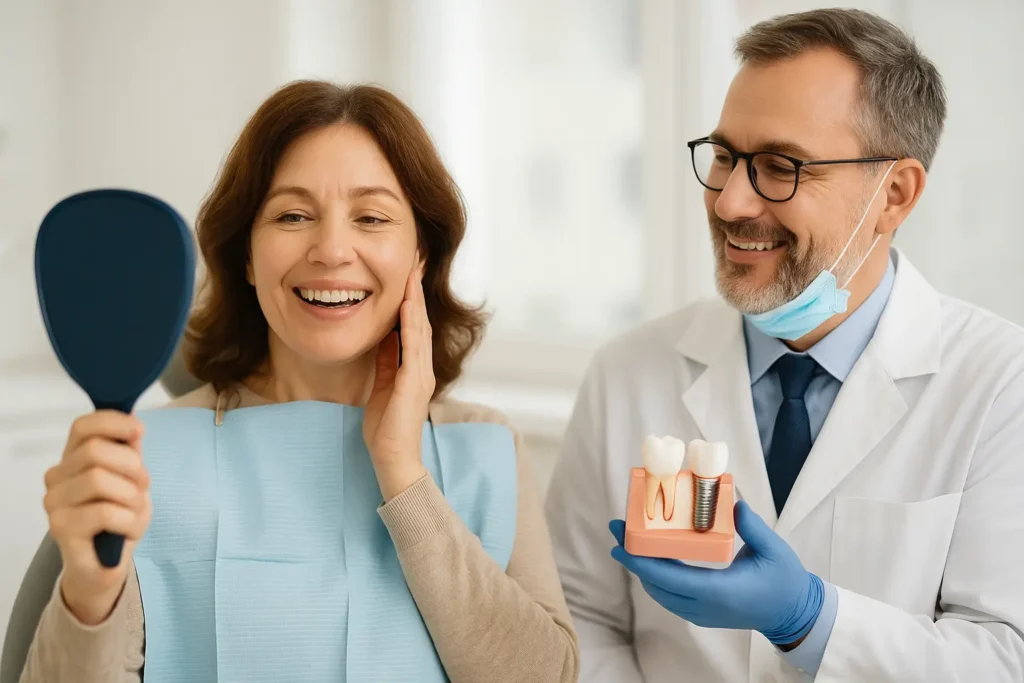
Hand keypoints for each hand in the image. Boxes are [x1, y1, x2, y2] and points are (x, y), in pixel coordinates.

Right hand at [44, 411, 151, 624]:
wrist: (107, 563)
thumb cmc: (119, 517)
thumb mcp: (132, 479)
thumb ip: (130, 452)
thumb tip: (134, 426)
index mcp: (73, 459)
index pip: (83, 426)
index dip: (114, 423)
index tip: (139, 432)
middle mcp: (57, 477)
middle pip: (95, 451)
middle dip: (132, 467)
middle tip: (142, 487)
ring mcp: (55, 503)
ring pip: (98, 479)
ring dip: (131, 495)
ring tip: (134, 510)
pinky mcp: (61, 528)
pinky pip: (104, 512)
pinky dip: (128, 519)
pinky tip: (128, 528)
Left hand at [364, 259, 433, 500]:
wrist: (392, 459)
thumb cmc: (385, 429)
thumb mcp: (382, 386)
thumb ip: (387, 362)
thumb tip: (385, 336)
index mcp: (413, 368)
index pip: (414, 326)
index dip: (411, 299)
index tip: (407, 274)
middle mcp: (422, 368)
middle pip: (421, 321)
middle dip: (416, 291)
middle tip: (415, 261)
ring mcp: (421, 375)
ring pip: (420, 329)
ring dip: (416, 300)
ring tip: (412, 274)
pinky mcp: (414, 384)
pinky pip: (413, 348)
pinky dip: (411, 325)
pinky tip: (407, 306)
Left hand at [610, 500, 823, 644]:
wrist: (793, 614)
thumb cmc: (785, 580)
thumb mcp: (774, 549)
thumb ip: (752, 527)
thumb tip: (733, 502)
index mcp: (719, 591)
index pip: (669, 578)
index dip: (641, 562)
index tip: (620, 545)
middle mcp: (704, 607)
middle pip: (656, 585)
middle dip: (633, 559)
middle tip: (618, 531)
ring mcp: (701, 614)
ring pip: (660, 593)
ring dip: (642, 568)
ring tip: (629, 540)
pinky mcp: (702, 614)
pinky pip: (669, 596)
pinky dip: (656, 576)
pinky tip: (651, 555)